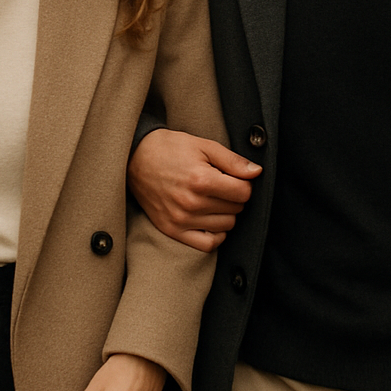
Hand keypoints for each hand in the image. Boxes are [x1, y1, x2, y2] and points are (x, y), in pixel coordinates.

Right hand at [128, 129, 260, 251]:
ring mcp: (181, 219)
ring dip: (226, 213)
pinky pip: (207, 245)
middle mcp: (191, 203)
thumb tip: (257, 173)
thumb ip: (232, 161)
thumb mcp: (203, 146)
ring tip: (213, 199)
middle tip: (221, 185)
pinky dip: (215, 234)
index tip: (234, 177)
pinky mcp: (172, 230)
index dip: (244, 183)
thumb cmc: (170, 149)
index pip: (244, 193)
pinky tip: (210, 219)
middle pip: (236, 209)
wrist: (134, 158)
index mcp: (201, 180)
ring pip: (226, 226)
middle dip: (234, 197)